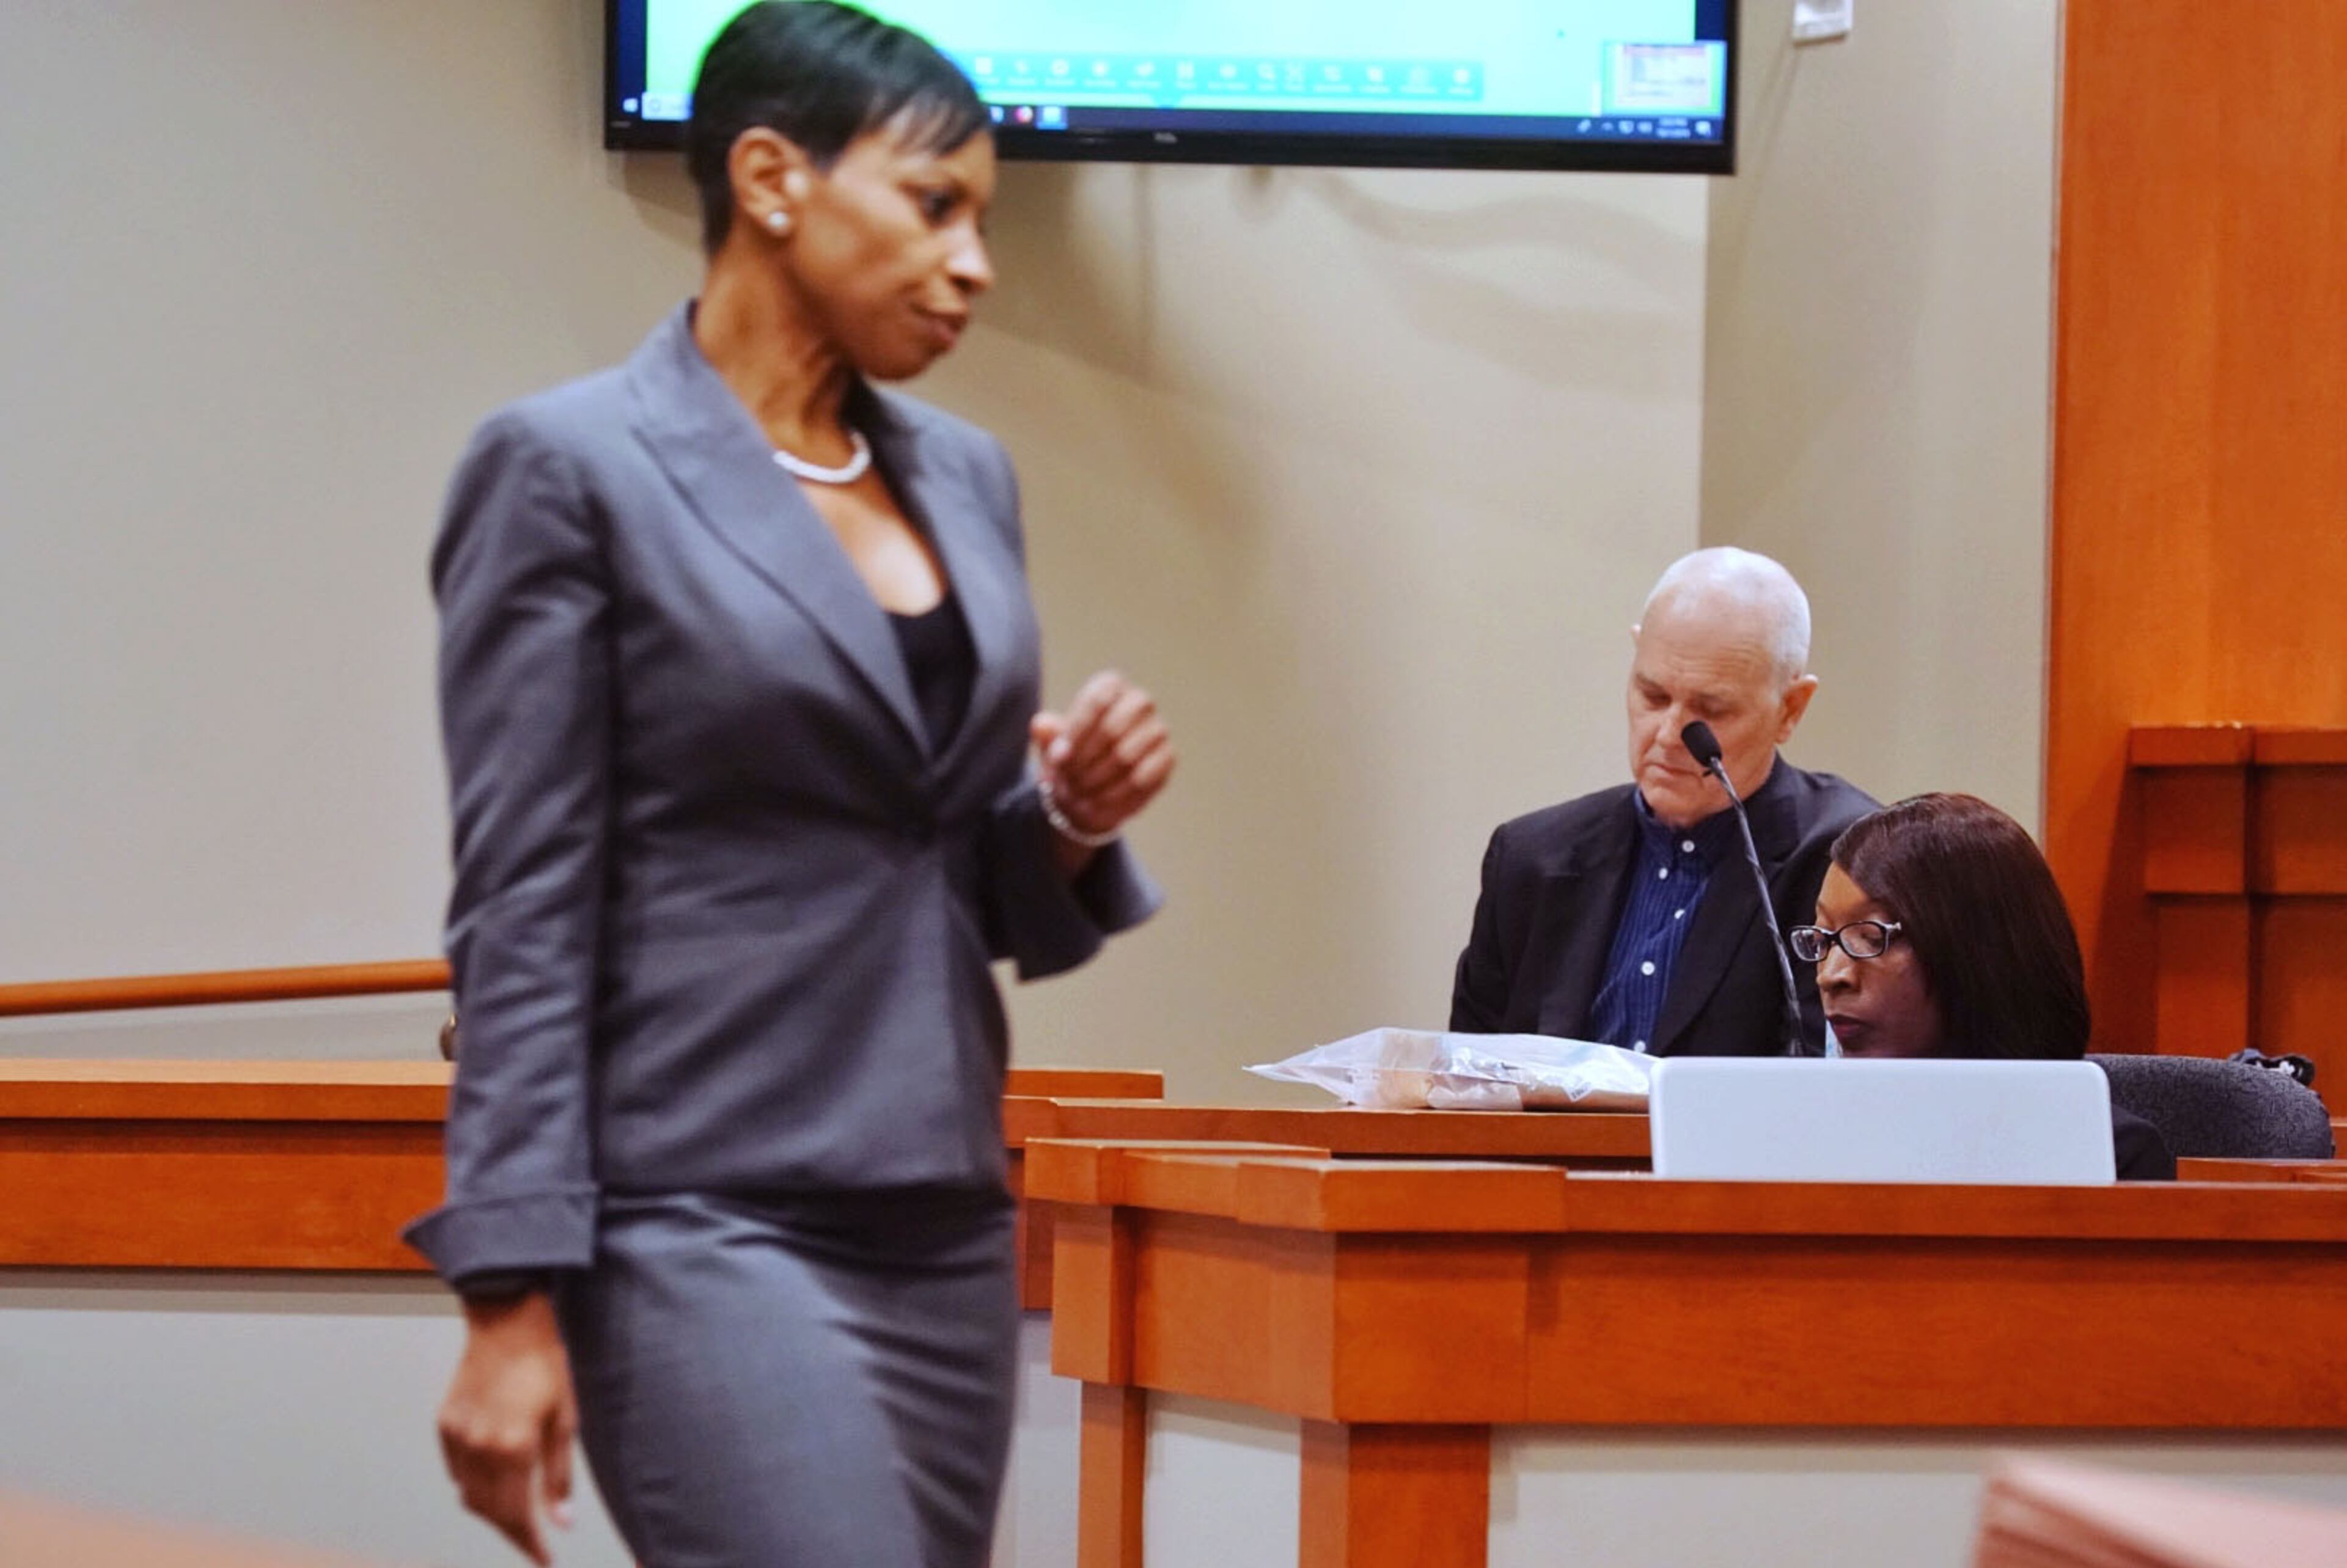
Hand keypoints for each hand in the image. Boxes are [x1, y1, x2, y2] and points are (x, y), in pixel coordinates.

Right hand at [436, 1292, 576, 1564]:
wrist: (507, 1322)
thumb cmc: (546, 1365)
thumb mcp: (565, 1419)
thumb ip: (559, 1476)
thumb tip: (562, 1522)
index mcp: (513, 1448)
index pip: (518, 1516)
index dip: (531, 1544)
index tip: (545, 1561)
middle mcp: (479, 1449)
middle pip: (490, 1513)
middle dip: (513, 1533)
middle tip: (534, 1543)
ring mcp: (456, 1437)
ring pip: (468, 1496)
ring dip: (492, 1512)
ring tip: (518, 1516)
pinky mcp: (444, 1424)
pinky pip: (456, 1471)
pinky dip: (473, 1485)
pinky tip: (493, 1480)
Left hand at [1031, 670, 1175, 845]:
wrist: (1093, 785)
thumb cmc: (1072, 755)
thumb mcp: (1052, 743)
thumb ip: (1046, 733)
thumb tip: (1040, 725)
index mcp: (1110, 685)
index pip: (1096, 700)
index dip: (1075, 732)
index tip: (1058, 758)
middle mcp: (1139, 701)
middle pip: (1112, 728)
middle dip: (1085, 760)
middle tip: (1068, 781)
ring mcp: (1158, 728)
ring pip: (1126, 756)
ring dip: (1097, 779)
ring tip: (1079, 793)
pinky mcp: (1168, 757)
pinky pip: (1143, 777)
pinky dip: (1116, 793)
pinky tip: (1098, 801)